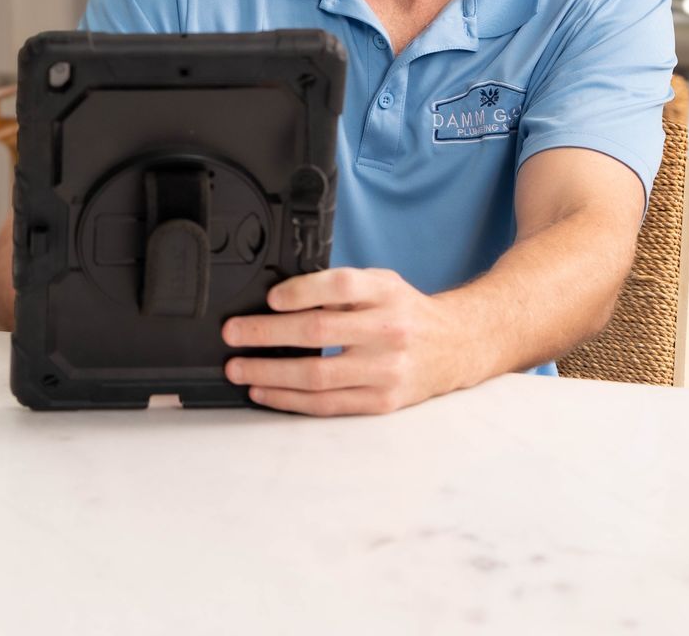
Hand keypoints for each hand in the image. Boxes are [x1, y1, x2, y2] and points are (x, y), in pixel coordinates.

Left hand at [220, 268, 466, 415]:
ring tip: (238, 368)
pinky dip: (289, 399)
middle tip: (233, 333)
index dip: (301, 291)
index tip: (270, 298)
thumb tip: (280, 297)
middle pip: (319, 332)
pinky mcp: (381, 402)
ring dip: (269, 373)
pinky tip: (264, 391)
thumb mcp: (382, 284)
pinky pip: (327, 404)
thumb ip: (341, 287)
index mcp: (386, 293)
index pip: (340, 286)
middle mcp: (388, 331)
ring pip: (317, 375)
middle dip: (267, 333)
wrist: (455, 347)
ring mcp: (385, 371)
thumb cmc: (405, 312)